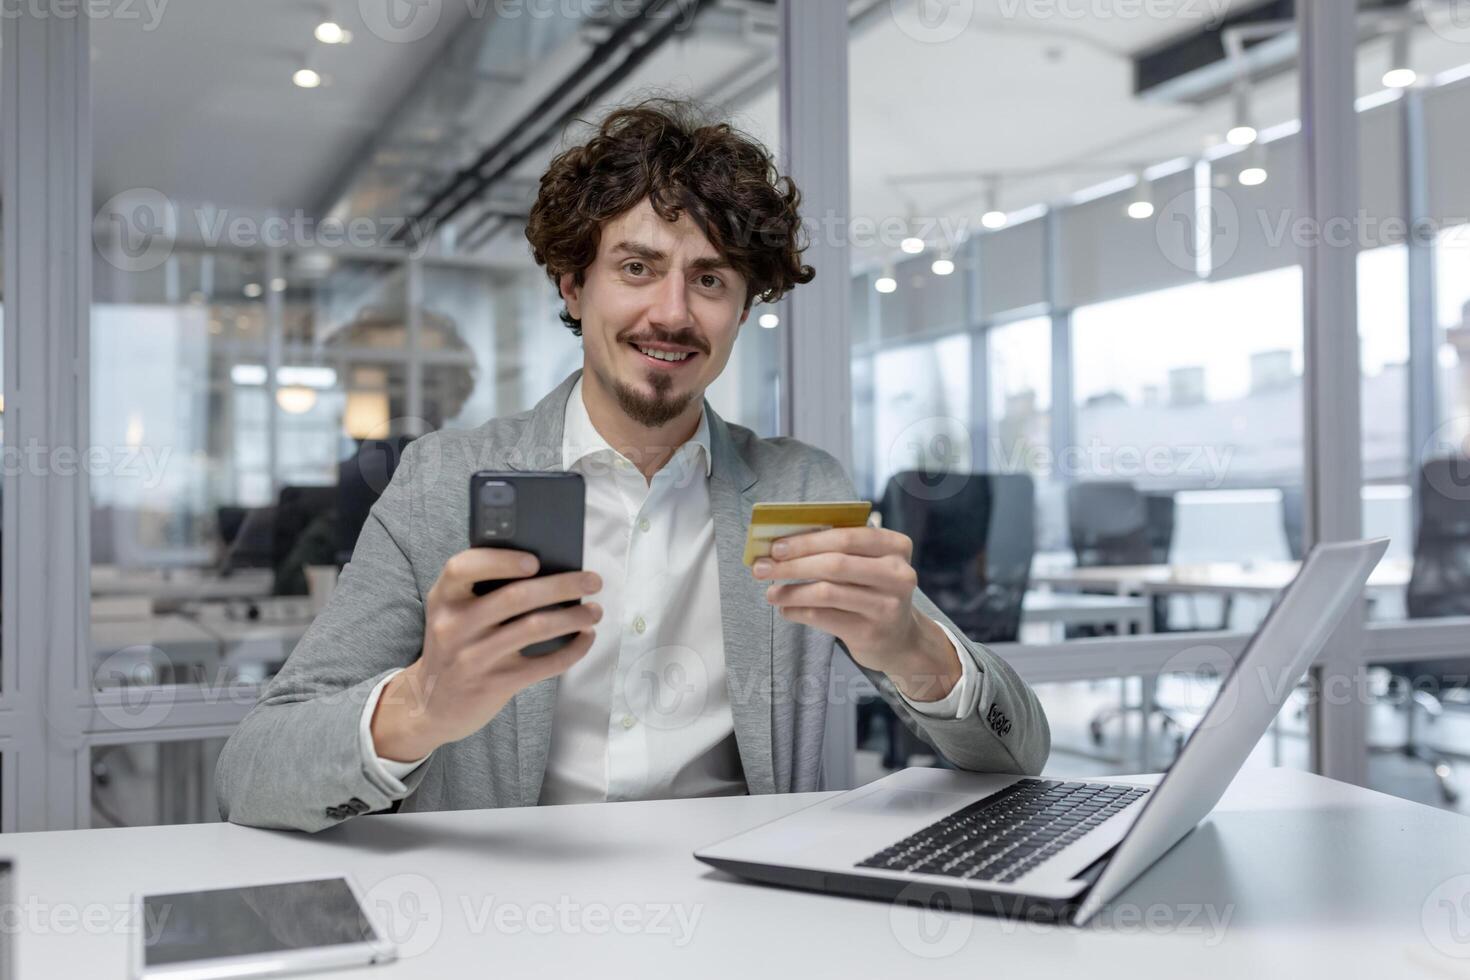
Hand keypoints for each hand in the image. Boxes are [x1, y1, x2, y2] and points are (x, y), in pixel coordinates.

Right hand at [371, 548, 602, 761]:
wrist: (431, 704)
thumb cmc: (455, 644)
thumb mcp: (452, 612)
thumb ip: (481, 590)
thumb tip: (548, 568)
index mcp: (444, 598)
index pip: (463, 567)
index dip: (501, 561)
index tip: (535, 561)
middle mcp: (455, 626)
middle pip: (516, 597)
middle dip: (562, 585)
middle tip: (593, 581)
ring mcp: (475, 657)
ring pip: (535, 628)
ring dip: (574, 617)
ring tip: (595, 610)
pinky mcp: (495, 684)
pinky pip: (544, 664)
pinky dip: (573, 650)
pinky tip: (586, 638)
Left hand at [752, 527, 960, 702]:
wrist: (900, 638)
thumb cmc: (874, 590)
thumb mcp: (869, 563)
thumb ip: (838, 548)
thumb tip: (782, 543)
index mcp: (895, 546)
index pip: (846, 537)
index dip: (807, 540)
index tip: (775, 546)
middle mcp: (897, 575)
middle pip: (834, 564)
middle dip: (792, 565)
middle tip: (761, 567)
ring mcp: (886, 606)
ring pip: (826, 593)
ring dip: (791, 591)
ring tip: (770, 592)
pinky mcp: (870, 633)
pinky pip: (824, 618)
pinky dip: (798, 612)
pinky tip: (786, 609)